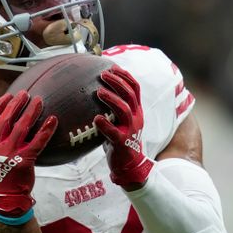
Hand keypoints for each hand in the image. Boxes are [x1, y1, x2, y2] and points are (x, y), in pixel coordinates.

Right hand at [0, 90, 57, 215]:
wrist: (7, 196)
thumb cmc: (2, 173)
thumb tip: (5, 119)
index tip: (9, 95)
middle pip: (6, 119)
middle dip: (16, 103)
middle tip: (26, 94)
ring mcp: (9, 154)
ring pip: (21, 127)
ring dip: (31, 111)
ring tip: (39, 101)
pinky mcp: (24, 160)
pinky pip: (37, 141)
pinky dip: (46, 129)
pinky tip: (53, 119)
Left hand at [94, 65, 153, 188]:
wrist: (129, 164)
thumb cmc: (120, 139)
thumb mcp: (121, 121)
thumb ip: (114, 107)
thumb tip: (97, 90)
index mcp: (137, 111)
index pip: (135, 88)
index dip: (125, 76)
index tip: (112, 67)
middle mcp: (136, 118)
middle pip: (130, 94)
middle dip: (117, 82)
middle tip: (103, 75)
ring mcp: (130, 130)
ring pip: (124, 110)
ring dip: (111, 99)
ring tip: (99, 91)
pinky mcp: (122, 142)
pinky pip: (114, 132)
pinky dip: (105, 125)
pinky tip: (96, 119)